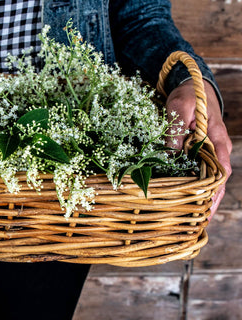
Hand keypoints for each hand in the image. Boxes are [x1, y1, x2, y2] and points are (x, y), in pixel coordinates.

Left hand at [166, 79, 231, 218]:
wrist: (192, 86)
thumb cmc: (189, 96)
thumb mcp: (179, 108)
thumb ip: (176, 130)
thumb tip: (170, 156)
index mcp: (218, 140)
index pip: (222, 170)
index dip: (215, 191)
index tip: (207, 208)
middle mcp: (218, 150)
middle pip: (217, 182)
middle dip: (208, 203)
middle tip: (196, 223)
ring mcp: (209, 153)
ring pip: (208, 181)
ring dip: (201, 199)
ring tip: (191, 220)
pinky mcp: (199, 153)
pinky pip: (198, 173)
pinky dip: (193, 187)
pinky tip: (184, 201)